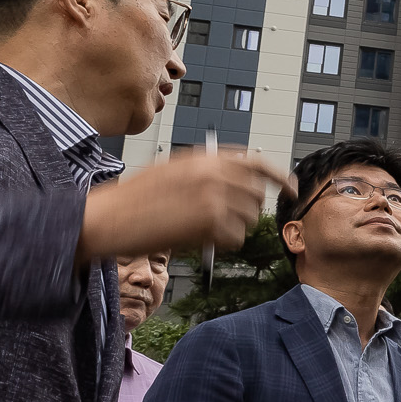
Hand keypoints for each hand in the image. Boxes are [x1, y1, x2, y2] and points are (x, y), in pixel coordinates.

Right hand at [76, 149, 291, 264]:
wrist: (108, 218)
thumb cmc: (134, 198)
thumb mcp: (172, 170)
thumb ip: (207, 169)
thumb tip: (239, 177)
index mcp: (205, 158)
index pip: (257, 162)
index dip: (279, 176)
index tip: (292, 188)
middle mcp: (215, 173)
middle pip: (257, 194)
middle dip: (246, 209)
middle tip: (222, 219)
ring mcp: (215, 198)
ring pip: (249, 218)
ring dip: (232, 227)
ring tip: (200, 227)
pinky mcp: (211, 224)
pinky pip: (236, 238)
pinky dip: (221, 243)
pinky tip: (197, 238)